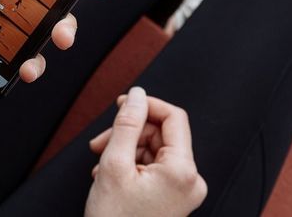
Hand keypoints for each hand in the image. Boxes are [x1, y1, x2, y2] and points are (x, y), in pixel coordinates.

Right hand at [85, 87, 206, 216]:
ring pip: (153, 149)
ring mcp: (183, 190)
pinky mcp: (173, 197)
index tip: (121, 105)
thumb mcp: (114, 163)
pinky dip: (130, 164)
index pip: (173, 117)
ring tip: (101, 164)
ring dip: (125, 149)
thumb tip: (136, 95)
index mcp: (183, 171)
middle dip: (128, 132)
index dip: (146, 105)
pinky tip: (110, 175)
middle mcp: (191, 180)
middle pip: (161, 133)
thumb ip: (126, 123)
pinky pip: (153, 166)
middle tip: (100, 143)